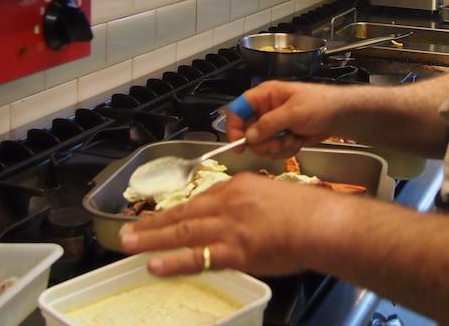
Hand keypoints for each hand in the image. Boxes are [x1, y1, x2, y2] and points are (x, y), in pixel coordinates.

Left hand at [119, 171, 330, 276]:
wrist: (322, 223)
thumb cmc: (307, 211)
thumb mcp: (273, 193)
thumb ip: (251, 203)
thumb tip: (240, 218)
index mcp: (239, 186)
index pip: (201, 199)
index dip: (177, 212)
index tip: (162, 218)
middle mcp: (228, 203)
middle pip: (183, 213)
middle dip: (153, 223)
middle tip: (126, 231)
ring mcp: (229, 227)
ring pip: (182, 232)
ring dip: (151, 239)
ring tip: (127, 244)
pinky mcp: (234, 251)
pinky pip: (196, 257)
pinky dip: (173, 261)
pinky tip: (153, 263)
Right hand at [226, 81, 347, 158]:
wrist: (340, 116)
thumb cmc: (320, 104)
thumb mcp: (294, 112)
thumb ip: (269, 124)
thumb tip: (248, 137)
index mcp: (265, 95)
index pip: (238, 109)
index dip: (234, 126)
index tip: (238, 143)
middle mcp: (265, 110)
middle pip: (247, 132)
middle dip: (263, 142)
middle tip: (277, 143)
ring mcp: (273, 125)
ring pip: (260, 144)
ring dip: (276, 147)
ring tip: (292, 140)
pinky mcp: (282, 137)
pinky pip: (273, 150)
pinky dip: (284, 150)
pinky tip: (297, 142)